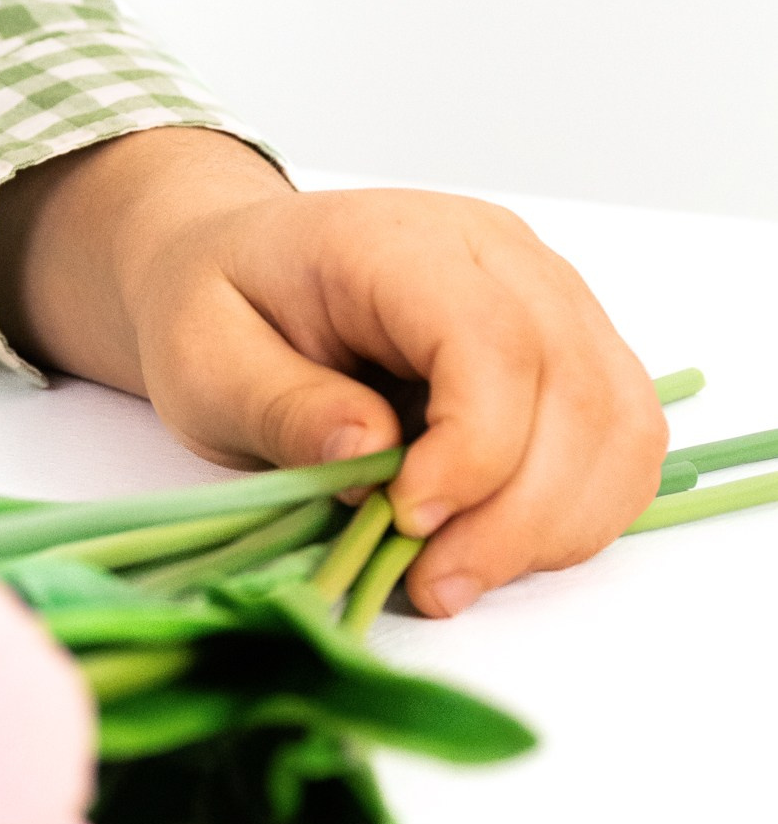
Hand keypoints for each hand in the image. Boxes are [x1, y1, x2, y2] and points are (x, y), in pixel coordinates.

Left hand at [0, 130, 666, 614]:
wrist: (237, 267)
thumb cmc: (219, 305)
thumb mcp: (203, 357)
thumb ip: (280, 405)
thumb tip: (369, 454)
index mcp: (400, 241)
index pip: (493, 339)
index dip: (475, 448)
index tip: (408, 521)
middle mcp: (501, 256)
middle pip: (574, 390)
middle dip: (518, 515)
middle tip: (433, 583)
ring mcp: (550, 299)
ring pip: (618, 424)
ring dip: (555, 524)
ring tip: (456, 574)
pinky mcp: (571, 350)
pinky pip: (620, 442)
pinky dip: (574, 512)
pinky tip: (494, 545)